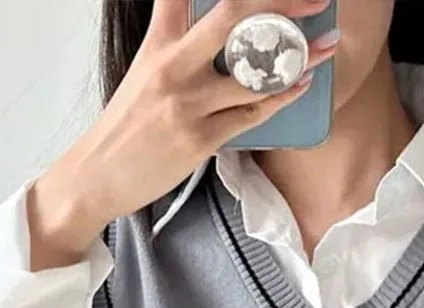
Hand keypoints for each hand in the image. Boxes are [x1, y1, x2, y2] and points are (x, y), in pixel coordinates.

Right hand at [27, 0, 340, 267]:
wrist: (98, 175)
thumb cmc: (128, 125)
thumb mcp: (146, 70)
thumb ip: (179, 42)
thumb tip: (224, 29)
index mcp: (157, 41)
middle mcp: (172, 65)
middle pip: (233, 17)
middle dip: (281, 4)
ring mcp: (188, 103)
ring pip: (253, 73)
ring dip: (298, 59)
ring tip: (325, 46)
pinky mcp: (200, 139)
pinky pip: (252, 114)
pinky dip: (282, 98)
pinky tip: (302, 84)